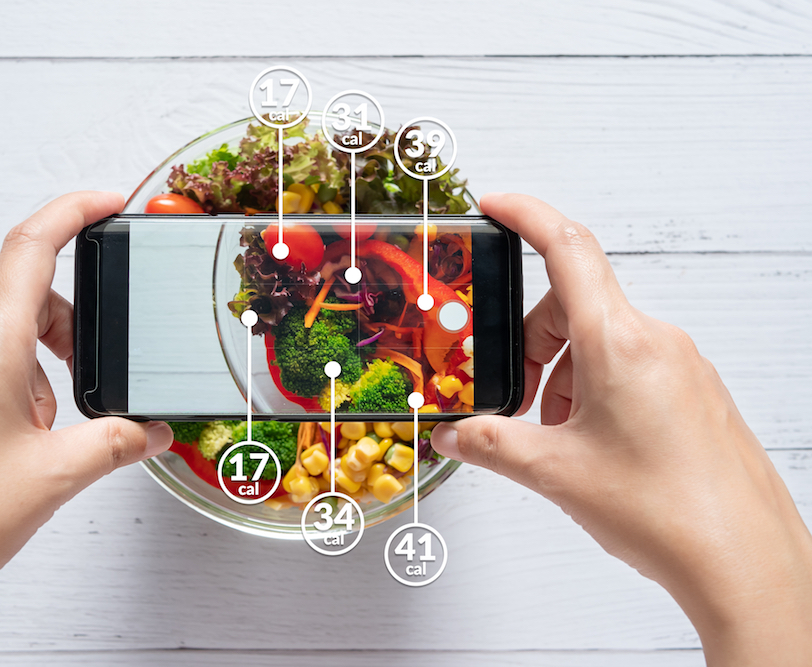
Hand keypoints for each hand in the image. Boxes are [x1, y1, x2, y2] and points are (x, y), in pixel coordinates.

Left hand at [0, 192, 172, 665]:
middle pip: (26, 301)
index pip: (32, 248)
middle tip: (92, 380)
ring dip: (40, 371)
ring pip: (1, 340)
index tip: (107, 201)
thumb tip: (152, 430)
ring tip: (46, 436)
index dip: (73, 211)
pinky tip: (14, 448)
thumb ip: (118, 442)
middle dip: (71, 332)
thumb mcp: (56, 477)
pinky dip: (10, 390)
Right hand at [431, 193, 811, 664]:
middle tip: (513, 398)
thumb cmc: (666, 512)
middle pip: (573, 305)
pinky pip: (631, 365)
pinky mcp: (693, 391)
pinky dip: (595, 389)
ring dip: (563, 375)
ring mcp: (681, 364)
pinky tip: (589, 445)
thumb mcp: (555, 472)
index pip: (566, 247)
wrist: (745, 561)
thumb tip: (456, 434)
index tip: (494, 205)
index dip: (524, 215)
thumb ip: (491, 443)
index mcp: (618, 342)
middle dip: (532, 344)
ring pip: (601, 340)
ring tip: (555, 437)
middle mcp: (656, 340)